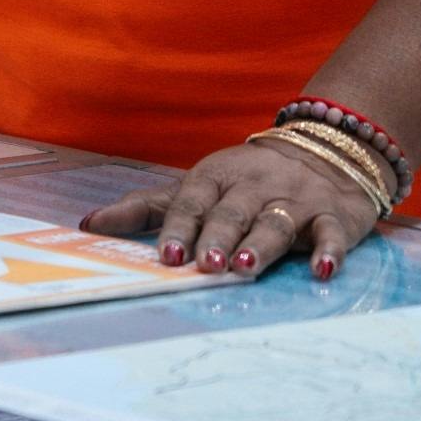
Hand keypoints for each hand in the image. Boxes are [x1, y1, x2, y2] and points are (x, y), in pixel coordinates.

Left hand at [81, 137, 381, 281]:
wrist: (324, 151)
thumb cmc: (244, 181)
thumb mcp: (195, 187)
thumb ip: (145, 207)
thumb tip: (86, 225)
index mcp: (216, 177)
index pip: (192, 200)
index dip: (180, 227)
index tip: (167, 255)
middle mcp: (253, 185)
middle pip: (232, 211)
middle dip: (217, 236)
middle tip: (205, 264)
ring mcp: (295, 199)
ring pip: (276, 221)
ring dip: (261, 243)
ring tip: (245, 266)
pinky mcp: (333, 215)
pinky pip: (332, 232)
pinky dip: (330, 250)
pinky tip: (323, 269)